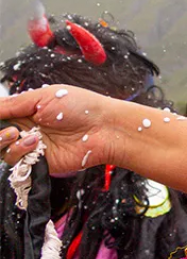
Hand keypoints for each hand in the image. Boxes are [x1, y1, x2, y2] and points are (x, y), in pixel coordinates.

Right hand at [0, 85, 125, 174]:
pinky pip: (14, 161)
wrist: (104, 129)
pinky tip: (34, 144)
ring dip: (3, 141)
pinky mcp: (37, 162)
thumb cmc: (81, 107)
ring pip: (0, 149)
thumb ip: (13, 103)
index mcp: (25, 109)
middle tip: (9, 129)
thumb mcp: (43, 97)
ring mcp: (29, 145)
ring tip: (19, 134)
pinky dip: (18, 152)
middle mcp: (25, 128)